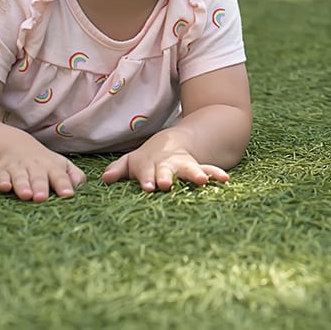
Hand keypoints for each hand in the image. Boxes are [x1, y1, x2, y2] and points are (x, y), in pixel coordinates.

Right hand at [0, 139, 86, 201]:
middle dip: (40, 187)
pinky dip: (2, 181)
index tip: (68, 195)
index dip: (64, 185)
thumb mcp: (62, 165)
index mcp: (53, 167)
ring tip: (26, 195)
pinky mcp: (1, 171)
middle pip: (39, 178)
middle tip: (42, 198)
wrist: (15, 146)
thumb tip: (81, 185)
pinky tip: (4, 187)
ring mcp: (18, 168)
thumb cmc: (45, 164)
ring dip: (22, 186)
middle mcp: (36, 167)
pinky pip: (0, 176)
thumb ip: (74, 175)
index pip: (60, 176)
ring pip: (20, 177)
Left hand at [101, 137, 229, 191]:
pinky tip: (225, 180)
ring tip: (203, 181)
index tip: (148, 187)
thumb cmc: (148, 159)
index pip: (146, 170)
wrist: (173, 143)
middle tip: (165, 185)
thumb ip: (119, 168)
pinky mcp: (198, 168)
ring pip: (189, 168)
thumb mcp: (132, 161)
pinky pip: (209, 169)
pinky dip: (216, 173)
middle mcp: (167, 164)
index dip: (147, 178)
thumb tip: (105, 178)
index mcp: (149, 163)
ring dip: (195, 174)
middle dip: (166, 176)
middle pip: (166, 169)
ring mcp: (183, 165)